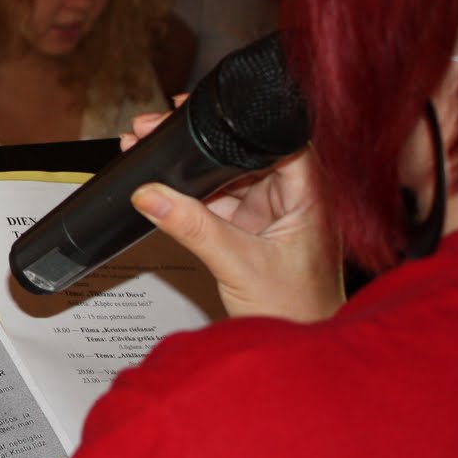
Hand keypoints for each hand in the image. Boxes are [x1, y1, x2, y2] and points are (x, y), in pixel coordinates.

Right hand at [120, 106, 343, 321]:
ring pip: (226, 176)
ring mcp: (270, 214)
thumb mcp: (237, 265)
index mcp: (308, 196)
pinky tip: (165, 188)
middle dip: (200, 142)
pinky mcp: (250, 231)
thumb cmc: (298, 312)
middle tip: (157, 128)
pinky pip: (217, 201)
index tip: (197, 112)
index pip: (277, 138)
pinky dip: (191, 194)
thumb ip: (191, 228)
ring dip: (192, 167)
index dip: (239, 121)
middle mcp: (291, 198)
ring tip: (151, 149)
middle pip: (243, 153)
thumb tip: (150, 195)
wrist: (299, 346)